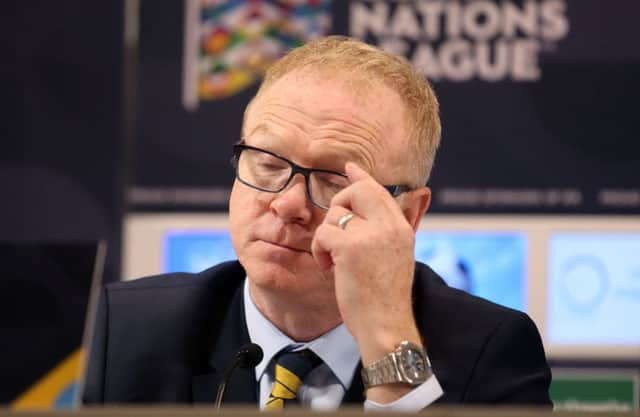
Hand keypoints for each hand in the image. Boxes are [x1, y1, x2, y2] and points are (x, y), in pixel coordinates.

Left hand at [311, 162, 423, 365]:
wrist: (386, 326)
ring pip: (335, 213)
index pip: (380, 191)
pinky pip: (323, 232)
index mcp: (401, 228)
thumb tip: (365, 216)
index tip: (349, 168)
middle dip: (338, 203)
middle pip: (358, 191)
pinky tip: (328, 266)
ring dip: (326, 236)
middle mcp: (390, 226)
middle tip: (332, 229)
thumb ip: (384, 234)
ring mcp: (372, 235)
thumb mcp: (393, 258)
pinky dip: (319, 249)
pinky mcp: (351, 248)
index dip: (361, 178)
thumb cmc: (385, 299)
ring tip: (332, 260)